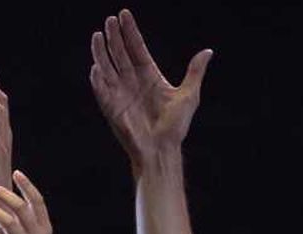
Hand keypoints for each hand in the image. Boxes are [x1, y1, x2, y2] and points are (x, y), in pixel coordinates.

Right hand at [88, 10, 212, 170]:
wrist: (163, 150)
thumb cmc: (176, 127)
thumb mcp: (189, 95)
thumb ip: (194, 72)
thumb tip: (207, 52)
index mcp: (149, 76)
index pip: (137, 49)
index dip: (130, 32)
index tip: (124, 14)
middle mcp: (132, 82)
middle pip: (120, 54)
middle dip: (114, 37)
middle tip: (109, 20)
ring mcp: (121, 94)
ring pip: (108, 68)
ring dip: (101, 53)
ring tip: (96, 36)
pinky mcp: (113, 108)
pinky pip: (103, 92)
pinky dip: (98, 80)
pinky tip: (95, 68)